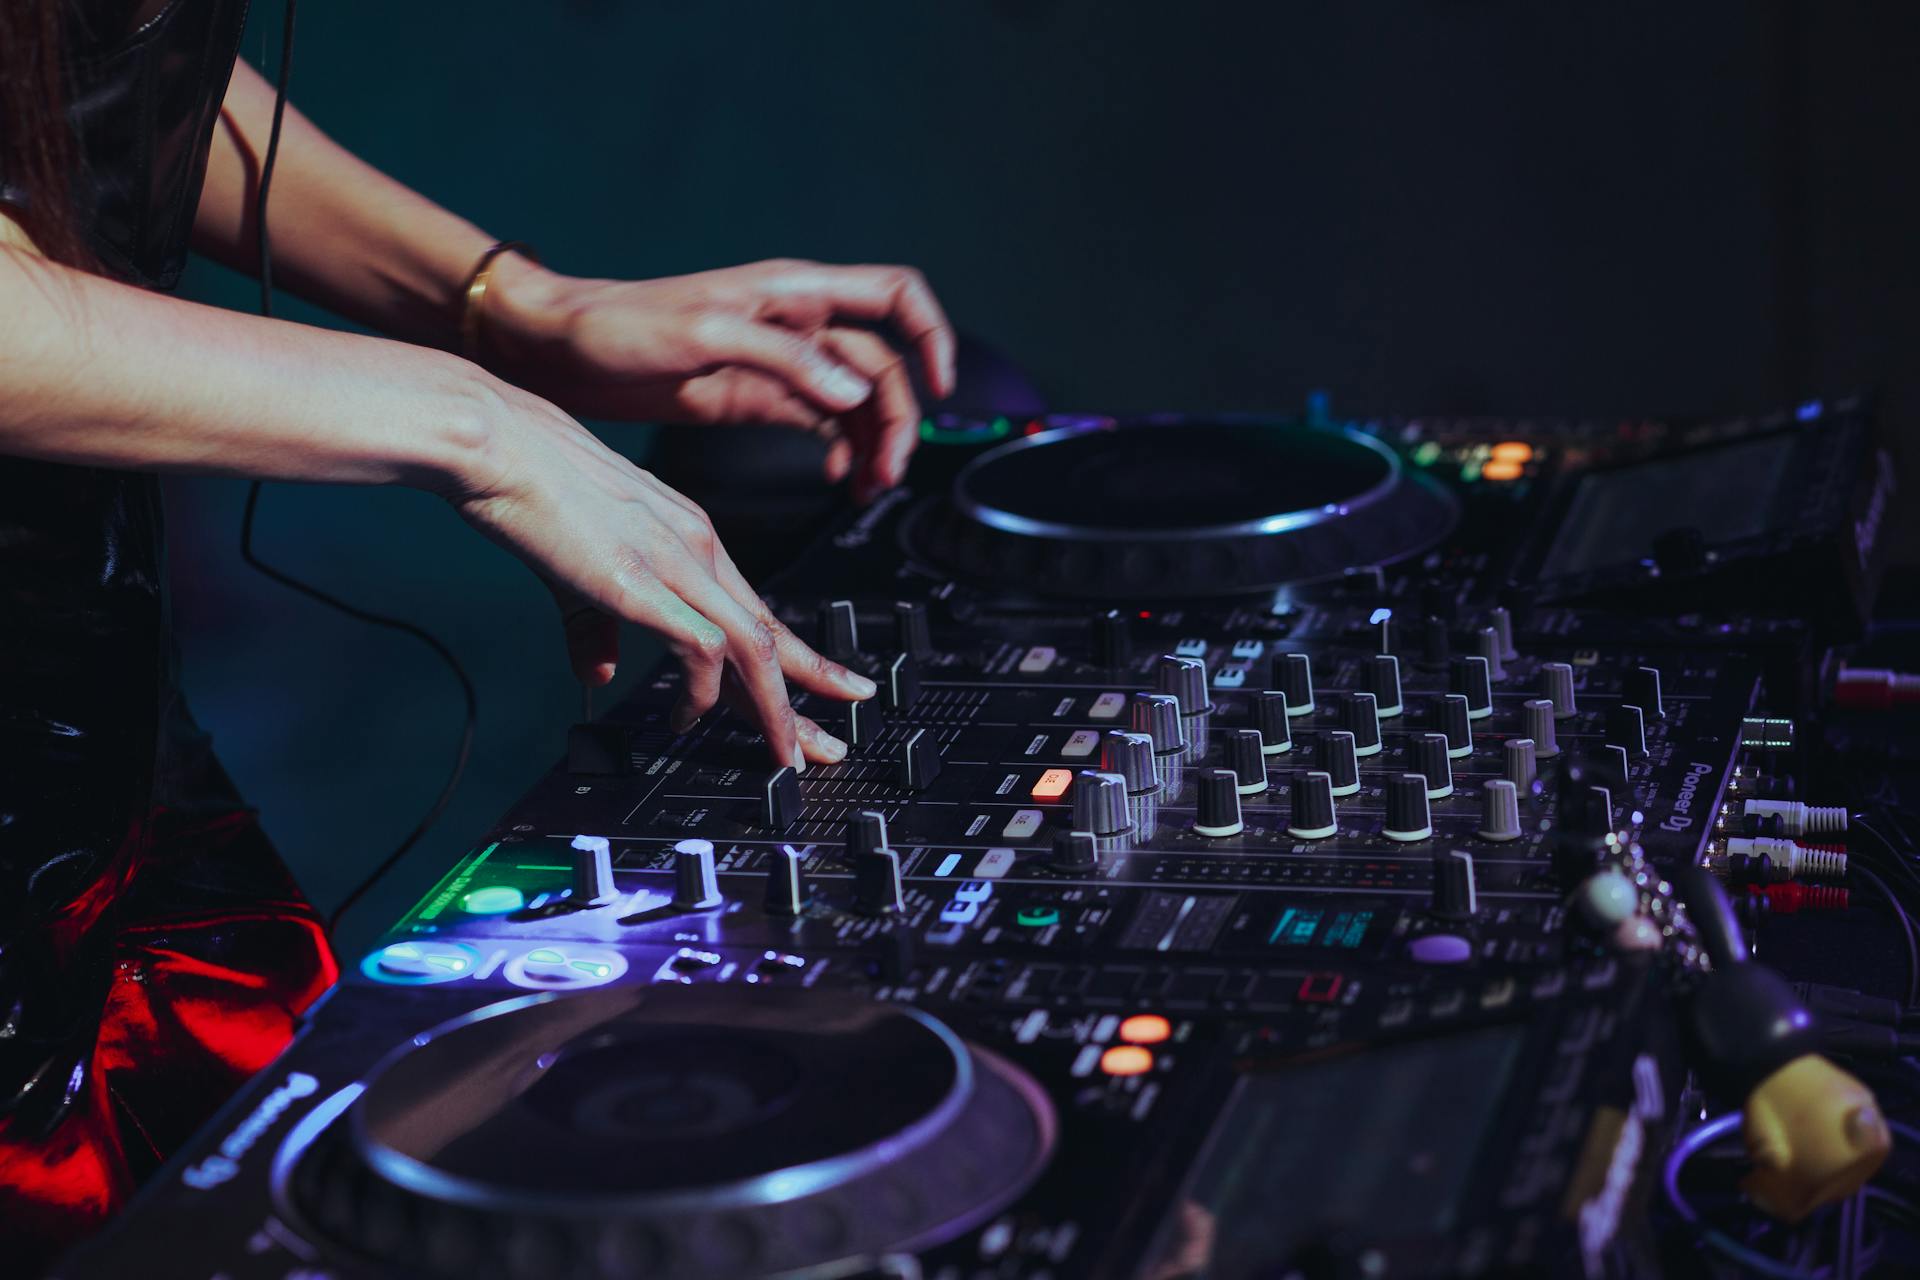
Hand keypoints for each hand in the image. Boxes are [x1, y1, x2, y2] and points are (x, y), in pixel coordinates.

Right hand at [449, 375, 874, 766]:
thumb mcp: (576, 566)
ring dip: (775, 708)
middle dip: (810, 693)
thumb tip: (603, 671)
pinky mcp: (642, 581)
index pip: (757, 612)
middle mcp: (696, 545)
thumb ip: (596, 625)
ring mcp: (674, 561)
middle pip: (772, 634)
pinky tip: (687, 718)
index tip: (827, 691)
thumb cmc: (528, 484)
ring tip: (785, 754)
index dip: (796, 660)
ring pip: (754, 646)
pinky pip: (702, 648)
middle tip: (830, 744)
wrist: (494, 441)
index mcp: (689, 535)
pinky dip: (703, 692)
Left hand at [483, 256, 957, 502]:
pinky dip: (841, 451)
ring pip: (856, 400)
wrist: (555, 347)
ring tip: (870, 487)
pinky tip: (838, 478)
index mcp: (792, 292)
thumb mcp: (702, 336)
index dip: (930, 336)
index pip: (895, 296)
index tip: (941, 386)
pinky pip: (821, 422)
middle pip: (883, 365)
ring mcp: (778, 361)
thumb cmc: (613, 325)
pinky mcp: (754, 394)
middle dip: (899, 418)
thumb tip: (852, 391)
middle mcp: (795, 323)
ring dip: (873, 442)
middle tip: (889, 471)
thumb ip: (783, 359)